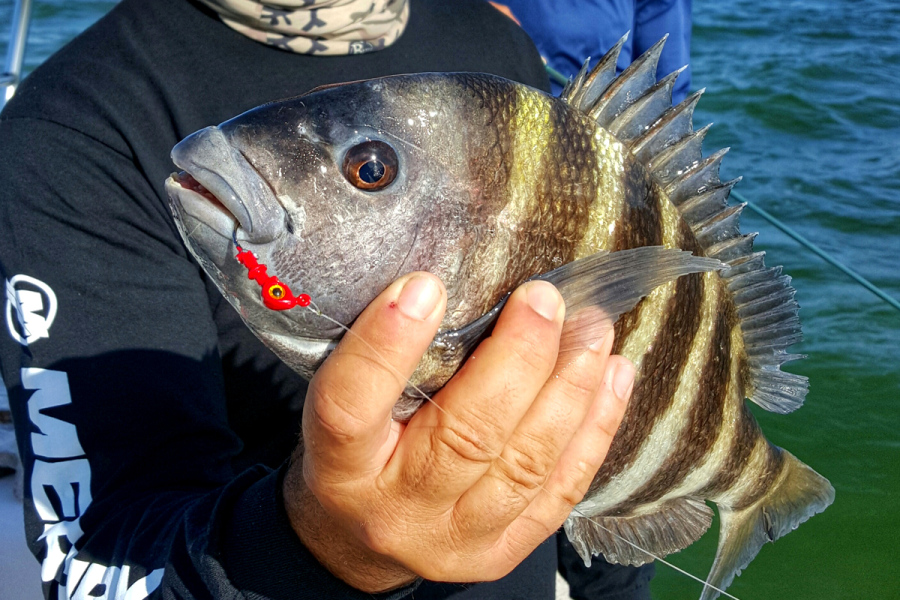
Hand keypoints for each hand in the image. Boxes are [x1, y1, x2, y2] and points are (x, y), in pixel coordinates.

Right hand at [283, 272, 634, 591]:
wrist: (355, 542)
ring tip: (591, 331)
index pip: (351, 407)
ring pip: (525, 465)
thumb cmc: (354, 455)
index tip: (425, 287)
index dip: (387, 347)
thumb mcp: (340, 405)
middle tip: (544, 300)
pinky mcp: (499, 554)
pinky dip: (593, 430)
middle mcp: (395, 511)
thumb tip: (448, 283)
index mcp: (339, 467)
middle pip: (464, 437)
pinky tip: (612, 378)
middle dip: (518, 360)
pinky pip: (559, 493)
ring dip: (569, 389)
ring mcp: (454, 541)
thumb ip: (383, 361)